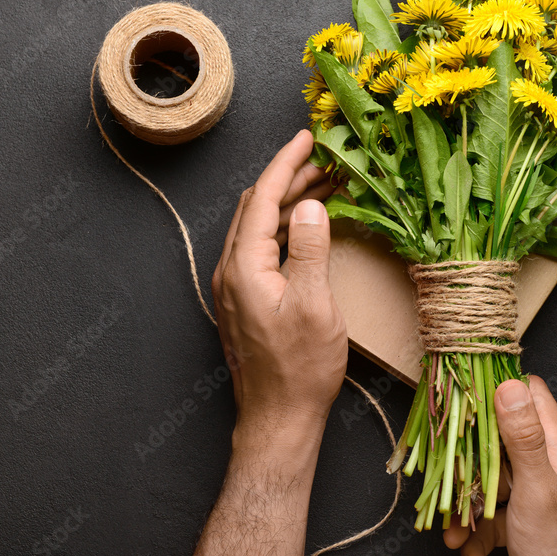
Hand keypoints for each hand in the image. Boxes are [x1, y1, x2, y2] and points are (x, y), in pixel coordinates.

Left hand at [211, 129, 344, 446]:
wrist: (277, 417)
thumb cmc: (300, 368)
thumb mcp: (315, 305)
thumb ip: (311, 250)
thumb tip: (312, 206)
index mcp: (244, 267)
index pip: (263, 199)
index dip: (286, 164)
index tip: (306, 138)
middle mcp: (231, 271)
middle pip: (257, 208)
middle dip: (289, 178)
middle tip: (325, 162)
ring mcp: (235, 287)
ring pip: (259, 227)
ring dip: (288, 204)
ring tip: (324, 188)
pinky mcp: (245, 300)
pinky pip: (261, 249)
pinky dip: (285, 229)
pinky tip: (309, 229)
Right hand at [444, 376, 556, 555]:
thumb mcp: (538, 487)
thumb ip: (525, 438)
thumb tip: (509, 385)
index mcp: (554, 443)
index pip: (528, 392)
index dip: (496, 387)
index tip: (464, 397)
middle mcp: (542, 460)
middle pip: (493, 439)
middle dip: (466, 465)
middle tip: (451, 483)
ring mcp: (528, 490)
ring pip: (483, 482)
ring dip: (465, 512)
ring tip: (458, 536)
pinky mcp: (517, 517)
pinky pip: (486, 517)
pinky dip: (475, 538)